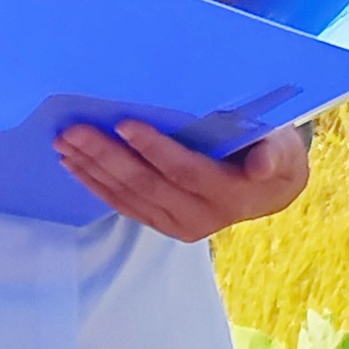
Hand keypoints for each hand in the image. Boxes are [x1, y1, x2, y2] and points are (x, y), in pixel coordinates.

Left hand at [57, 117, 308, 243]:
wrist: (270, 190)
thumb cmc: (273, 154)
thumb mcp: (283, 149)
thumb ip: (274, 153)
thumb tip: (261, 164)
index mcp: (230, 194)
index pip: (186, 172)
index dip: (155, 149)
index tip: (125, 123)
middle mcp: (202, 217)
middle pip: (147, 185)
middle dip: (107, 156)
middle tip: (74, 129)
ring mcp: (178, 225)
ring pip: (129, 196)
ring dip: (93, 168)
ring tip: (65, 142)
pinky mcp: (161, 223)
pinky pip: (123, 205)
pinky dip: (96, 183)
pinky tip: (73, 163)